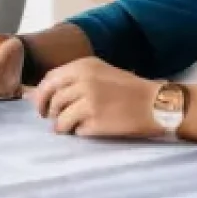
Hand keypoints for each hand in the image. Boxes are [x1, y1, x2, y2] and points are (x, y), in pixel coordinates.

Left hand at [33, 57, 162, 138]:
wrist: (155, 103)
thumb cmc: (128, 89)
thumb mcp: (100, 72)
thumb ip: (75, 78)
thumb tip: (44, 93)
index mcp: (84, 65)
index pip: (50, 78)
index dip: (42, 94)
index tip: (42, 105)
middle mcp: (83, 80)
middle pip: (51, 98)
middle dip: (47, 110)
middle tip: (50, 119)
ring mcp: (89, 100)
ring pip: (59, 117)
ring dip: (61, 125)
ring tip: (69, 127)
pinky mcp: (95, 120)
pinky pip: (75, 130)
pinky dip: (77, 132)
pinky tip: (86, 130)